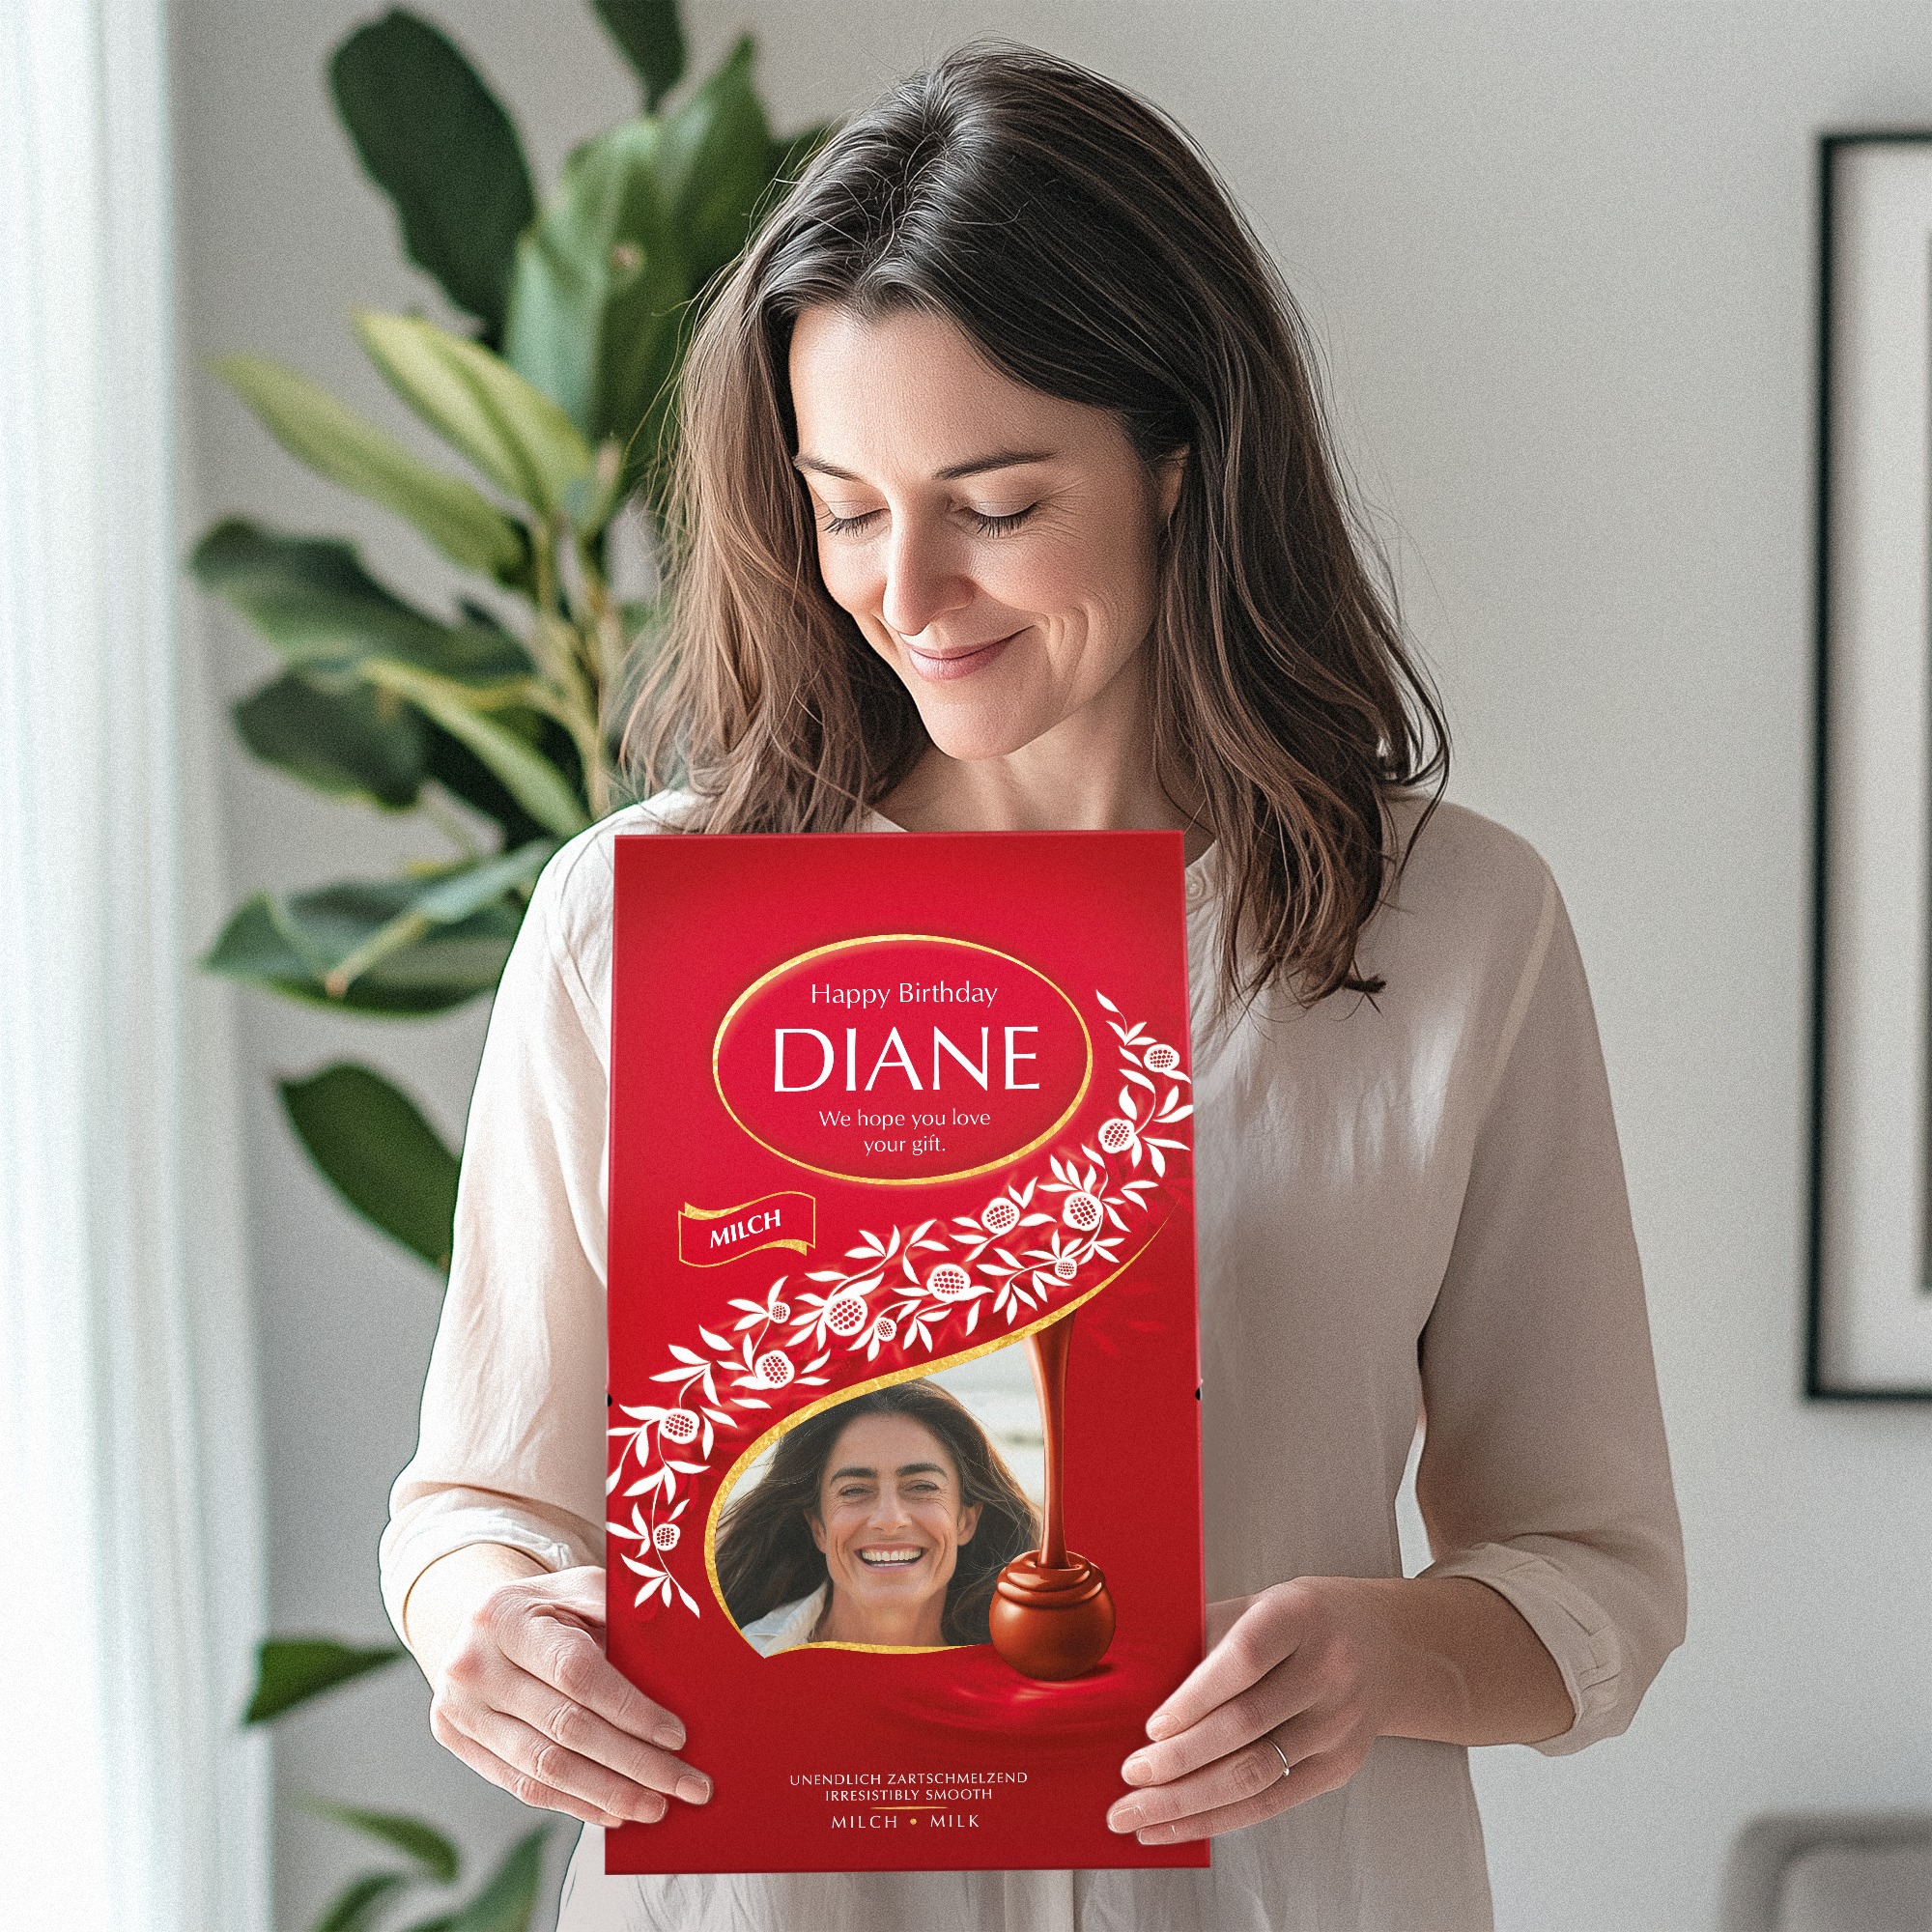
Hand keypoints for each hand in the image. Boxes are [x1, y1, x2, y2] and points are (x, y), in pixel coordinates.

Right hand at [428, 1564, 711, 1830]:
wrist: (477, 1625)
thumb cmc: (545, 1608)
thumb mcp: (577, 1588)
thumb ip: (618, 1611)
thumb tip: (674, 1657)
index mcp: (505, 1616)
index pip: (576, 1673)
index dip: (629, 1709)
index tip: (676, 1736)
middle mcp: (473, 1665)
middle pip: (565, 1728)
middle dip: (634, 1762)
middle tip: (685, 1784)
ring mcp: (459, 1709)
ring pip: (545, 1767)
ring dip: (608, 1793)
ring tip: (656, 1805)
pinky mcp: (458, 1742)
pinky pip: (523, 1785)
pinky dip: (574, 1802)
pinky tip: (613, 1810)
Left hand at [1105, 1579, 1389, 1844]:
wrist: (1386, 1644)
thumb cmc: (1304, 1620)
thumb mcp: (1259, 1603)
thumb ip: (1206, 1633)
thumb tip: (1136, 1682)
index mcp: (1300, 1616)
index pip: (1244, 1659)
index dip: (1195, 1697)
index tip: (1152, 1726)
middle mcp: (1328, 1670)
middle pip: (1246, 1725)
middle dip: (1178, 1760)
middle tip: (1130, 1776)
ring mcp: (1340, 1724)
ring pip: (1256, 1775)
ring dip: (1189, 1802)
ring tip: (1139, 1813)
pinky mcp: (1340, 1766)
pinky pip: (1272, 1802)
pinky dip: (1219, 1819)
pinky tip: (1179, 1824)